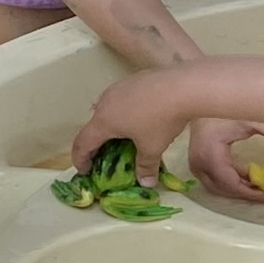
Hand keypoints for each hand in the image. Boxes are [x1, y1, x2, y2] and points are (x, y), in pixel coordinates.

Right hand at [74, 63, 198, 176]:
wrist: (183, 86)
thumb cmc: (162, 120)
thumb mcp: (153, 147)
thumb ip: (145, 166)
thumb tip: (146, 183)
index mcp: (103, 121)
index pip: (82, 143)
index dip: (80, 159)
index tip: (85, 171)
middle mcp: (105, 102)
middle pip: (93, 125)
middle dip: (96, 143)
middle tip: (105, 156)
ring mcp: (118, 88)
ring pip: (107, 109)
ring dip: (110, 125)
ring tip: (122, 136)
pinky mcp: (133, 79)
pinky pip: (121, 99)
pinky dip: (123, 111)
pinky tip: (139, 116)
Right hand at [170, 115, 263, 199]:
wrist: (201, 100)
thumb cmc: (225, 109)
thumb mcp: (251, 119)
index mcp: (211, 155)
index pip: (232, 183)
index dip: (251, 193)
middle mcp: (200, 164)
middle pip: (225, 189)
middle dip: (247, 193)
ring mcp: (196, 165)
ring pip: (219, 187)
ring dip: (239, 188)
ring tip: (260, 186)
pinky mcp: (197, 163)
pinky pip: (215, 179)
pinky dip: (231, 181)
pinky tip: (248, 177)